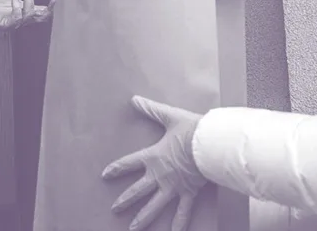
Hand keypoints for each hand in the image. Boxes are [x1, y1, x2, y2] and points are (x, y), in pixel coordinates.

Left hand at [0, 0, 54, 35]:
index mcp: (25, 9)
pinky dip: (17, 7)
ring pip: (30, 15)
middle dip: (49, 10)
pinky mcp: (5, 25)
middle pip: (41, 18)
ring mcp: (15, 22)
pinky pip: (16, 19)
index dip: (52, 8)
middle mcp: (23, 17)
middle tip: (52, 0)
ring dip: (29, 0)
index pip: (43, 12)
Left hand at [102, 96, 206, 230]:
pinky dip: (179, 223)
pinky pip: (182, 211)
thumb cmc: (191, 129)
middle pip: (138, 190)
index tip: (105, 175)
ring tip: (133, 229)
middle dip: (125, 199)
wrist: (210, 144)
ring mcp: (173, 186)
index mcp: (154, 156)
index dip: (116, 169)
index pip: (129, 163)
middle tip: (114, 208)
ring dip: (143, 217)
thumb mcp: (169, 117)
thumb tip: (134, 99)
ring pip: (154, 206)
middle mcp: (160, 175)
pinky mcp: (188, 192)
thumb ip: (151, 109)